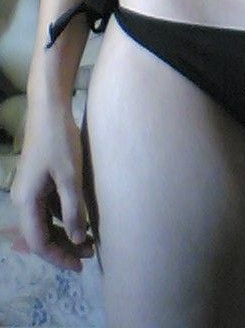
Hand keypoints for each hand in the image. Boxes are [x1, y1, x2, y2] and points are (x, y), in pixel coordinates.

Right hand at [11, 107, 93, 271]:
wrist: (49, 108)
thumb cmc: (60, 141)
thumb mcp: (70, 176)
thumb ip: (73, 210)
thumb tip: (78, 240)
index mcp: (26, 201)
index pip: (39, 242)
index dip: (59, 257)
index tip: (80, 266)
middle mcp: (23, 199)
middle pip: (40, 235)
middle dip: (64, 247)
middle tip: (90, 255)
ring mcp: (30, 189)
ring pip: (45, 222)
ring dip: (65, 233)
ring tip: (90, 241)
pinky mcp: (39, 180)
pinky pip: (48, 208)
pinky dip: (63, 217)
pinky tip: (81, 219)